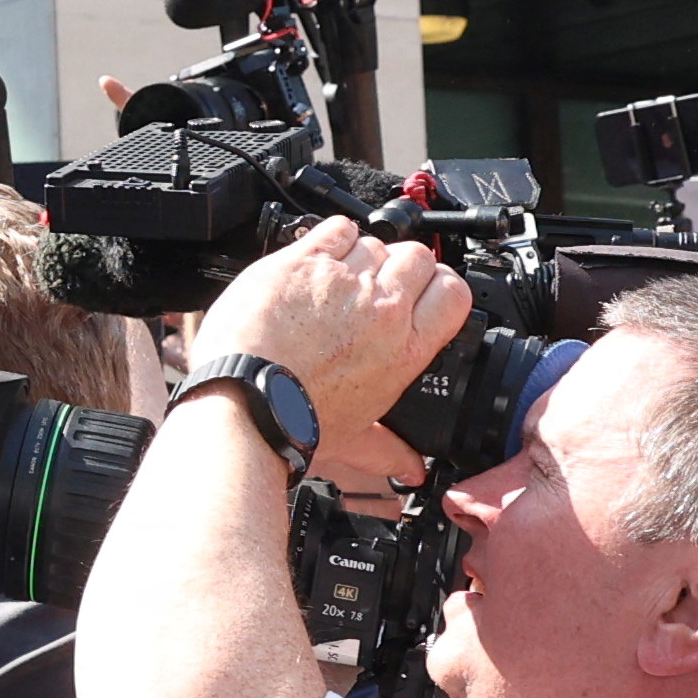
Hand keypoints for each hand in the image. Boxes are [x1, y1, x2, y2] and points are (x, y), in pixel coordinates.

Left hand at [190, 219, 468, 430]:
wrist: (244, 404)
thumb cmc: (293, 422)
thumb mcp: (353, 439)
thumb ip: (389, 450)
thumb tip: (411, 469)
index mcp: (405, 348)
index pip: (454, 293)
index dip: (438, 287)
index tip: (421, 293)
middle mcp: (381, 308)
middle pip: (418, 258)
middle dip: (400, 267)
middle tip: (373, 287)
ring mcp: (343, 280)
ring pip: (375, 242)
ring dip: (359, 255)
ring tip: (334, 282)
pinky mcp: (302, 262)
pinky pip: (336, 227)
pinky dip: (331, 237)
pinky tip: (316, 258)